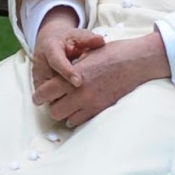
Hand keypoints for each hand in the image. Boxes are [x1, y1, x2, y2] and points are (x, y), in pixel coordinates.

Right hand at [31, 7, 104, 96]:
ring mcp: (37, 75)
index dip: (67, 72)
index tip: (79, 82)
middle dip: (65, 90)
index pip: (56, 61)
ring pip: (47, 93)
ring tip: (79, 101)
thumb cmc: (67, 40)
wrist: (51, 42)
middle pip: (50, 81)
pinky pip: (47, 97)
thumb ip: (88, 38)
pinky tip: (73, 102)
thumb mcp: (77, 35)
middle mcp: (40, 62)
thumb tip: (101, 41)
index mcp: (50, 47)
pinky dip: (59, 100)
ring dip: (61, 97)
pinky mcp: (37, 85)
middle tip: (83, 97)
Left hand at [33, 29, 170, 127]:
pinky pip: (81, 121)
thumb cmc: (112, 53)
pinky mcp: (101, 109)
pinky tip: (80, 109)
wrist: (135, 62)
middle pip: (54, 111)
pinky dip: (77, 118)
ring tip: (69, 106)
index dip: (39, 96)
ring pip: (67, 120)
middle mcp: (80, 92)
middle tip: (55, 101)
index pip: (46, 93)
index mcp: (73, 76)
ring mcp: (91, 103)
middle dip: (52, 106)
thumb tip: (62, 76)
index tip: (39, 98)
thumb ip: (72, 68)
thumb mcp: (86, 55)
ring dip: (65, 113)